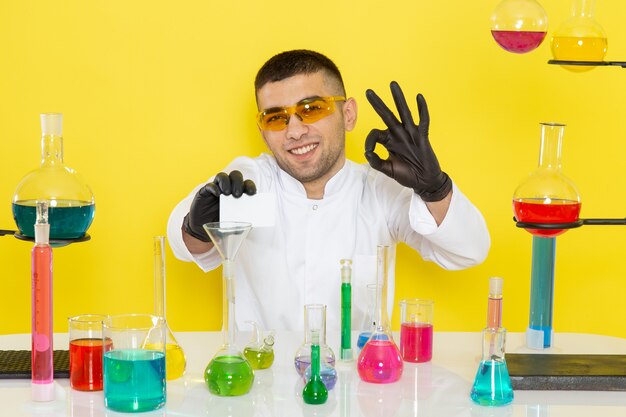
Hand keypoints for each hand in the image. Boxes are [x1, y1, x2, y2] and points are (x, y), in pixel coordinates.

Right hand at [183, 170, 256, 241]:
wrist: (203, 230)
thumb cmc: (221, 224)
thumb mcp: (234, 225)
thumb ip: (242, 223)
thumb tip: (250, 224)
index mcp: (238, 194)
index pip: (246, 183)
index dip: (250, 186)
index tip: (252, 193)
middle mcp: (228, 188)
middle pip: (235, 175)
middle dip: (238, 182)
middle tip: (237, 194)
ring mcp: (216, 189)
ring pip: (222, 176)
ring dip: (226, 182)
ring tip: (227, 193)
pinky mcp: (205, 192)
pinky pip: (209, 185)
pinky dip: (214, 188)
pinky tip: (217, 194)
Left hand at [364, 81, 451, 201]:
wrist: (424, 181)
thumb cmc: (407, 174)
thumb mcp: (388, 169)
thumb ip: (376, 161)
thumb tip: (367, 153)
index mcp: (389, 141)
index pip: (375, 134)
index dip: (369, 141)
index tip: (369, 152)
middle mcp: (398, 134)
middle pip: (386, 115)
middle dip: (377, 103)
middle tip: (368, 91)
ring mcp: (411, 133)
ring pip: (403, 112)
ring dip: (398, 98)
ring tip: (392, 84)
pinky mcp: (423, 136)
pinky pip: (423, 120)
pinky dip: (422, 109)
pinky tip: (418, 96)